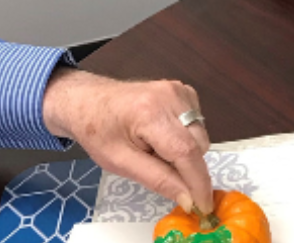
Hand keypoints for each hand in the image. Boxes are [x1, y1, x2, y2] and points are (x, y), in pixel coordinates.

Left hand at [42, 68, 212, 213]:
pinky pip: (197, 121)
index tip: (204, 205)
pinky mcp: (183, 89)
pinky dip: (185, 135)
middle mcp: (172, 96)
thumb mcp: (121, 164)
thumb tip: (188, 198)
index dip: (198, 181)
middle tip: (162, 172)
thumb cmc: (99, 134)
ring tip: (156, 149)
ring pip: (200, 133)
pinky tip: (163, 134)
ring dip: (186, 150)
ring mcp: (179, 89)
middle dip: (188, 166)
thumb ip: (158, 179)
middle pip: (198, 142)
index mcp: (151, 115)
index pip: (186, 151)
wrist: (90, 101)